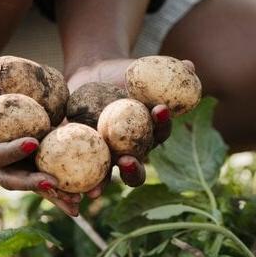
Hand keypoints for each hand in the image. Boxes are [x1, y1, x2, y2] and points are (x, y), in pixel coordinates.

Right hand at [0, 55, 82, 214]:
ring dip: (53, 193)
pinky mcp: (20, 150)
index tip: (33, 143)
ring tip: (77, 201)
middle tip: (56, 185)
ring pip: (29, 179)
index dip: (10, 152)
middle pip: (11, 177)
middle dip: (33, 184)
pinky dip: (60, 177)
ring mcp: (5, 156)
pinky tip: (83, 185)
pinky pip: (40, 165)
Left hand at [66, 58, 193, 192]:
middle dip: (133, 168)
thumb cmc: (124, 74)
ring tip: (95, 190)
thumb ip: (165, 70)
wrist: (92, 74)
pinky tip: (65, 191)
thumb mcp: (142, 70)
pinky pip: (76, 171)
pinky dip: (71, 184)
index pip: (160, 133)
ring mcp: (104, 156)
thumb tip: (191, 65)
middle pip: (135, 168)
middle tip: (127, 161)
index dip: (162, 124)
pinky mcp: (79, 154)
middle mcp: (129, 150)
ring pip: (105, 177)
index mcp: (148, 133)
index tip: (159, 109)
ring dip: (101, 185)